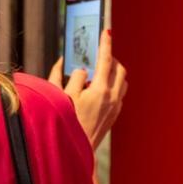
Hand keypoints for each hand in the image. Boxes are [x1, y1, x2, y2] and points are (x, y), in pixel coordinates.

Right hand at [48, 29, 127, 149]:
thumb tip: (69, 63)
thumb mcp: (60, 97)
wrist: (76, 152)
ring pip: (122, 81)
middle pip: (119, 69)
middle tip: (97, 54)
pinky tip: (97, 88)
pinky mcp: (115, 115)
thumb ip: (64, 76)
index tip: (106, 31)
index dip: (106, 43)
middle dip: (111, 58)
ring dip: (113, 72)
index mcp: (100, 91)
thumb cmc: (65, 124)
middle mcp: (112, 98)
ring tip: (97, 71)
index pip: (106, 60)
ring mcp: (116, 107)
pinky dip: (112, 84)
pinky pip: (119, 93)